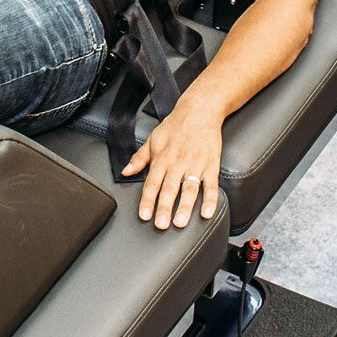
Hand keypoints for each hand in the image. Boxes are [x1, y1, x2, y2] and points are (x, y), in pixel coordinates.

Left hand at [123, 98, 223, 229]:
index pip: (152, 183)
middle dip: (164, 208)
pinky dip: (210, 199)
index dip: (147, 201)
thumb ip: (139, 158)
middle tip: (161, 224)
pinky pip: (211, 185)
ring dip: (185, 207)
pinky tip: (207, 212)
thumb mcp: (153, 140)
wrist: (200, 111)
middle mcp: (178, 163)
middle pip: (169, 189)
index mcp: (162, 159)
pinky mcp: (211, 165)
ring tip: (180, 222)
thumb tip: (125, 172)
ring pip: (189, 189)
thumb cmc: (175, 126)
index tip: (144, 215)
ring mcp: (196, 165)